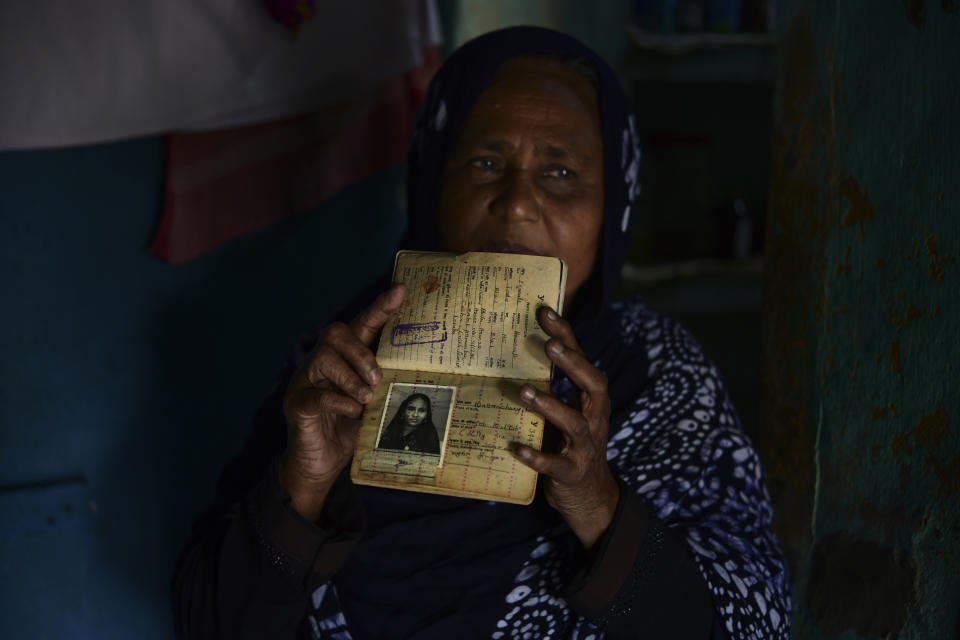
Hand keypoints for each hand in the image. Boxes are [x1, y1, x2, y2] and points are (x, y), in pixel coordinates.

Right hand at [279, 284, 406, 519]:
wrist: (320, 466)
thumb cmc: (350, 430)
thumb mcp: (375, 404)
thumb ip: (388, 386)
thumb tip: (421, 373)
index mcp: (345, 358)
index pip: (363, 326)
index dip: (381, 308)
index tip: (402, 292)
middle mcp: (322, 363)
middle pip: (337, 333)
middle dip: (361, 351)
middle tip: (378, 377)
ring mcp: (305, 381)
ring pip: (324, 358)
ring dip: (351, 377)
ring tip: (367, 398)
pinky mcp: (296, 404)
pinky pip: (316, 394)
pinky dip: (339, 401)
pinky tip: (353, 412)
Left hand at [512, 306, 619, 548]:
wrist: (590, 497)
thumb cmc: (570, 445)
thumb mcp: (566, 412)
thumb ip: (551, 387)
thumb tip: (515, 353)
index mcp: (591, 400)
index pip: (582, 360)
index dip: (568, 335)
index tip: (546, 312)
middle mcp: (594, 419)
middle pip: (593, 386)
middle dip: (573, 364)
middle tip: (549, 345)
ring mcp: (585, 447)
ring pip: (574, 423)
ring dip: (550, 406)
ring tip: (524, 391)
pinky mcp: (572, 473)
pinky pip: (556, 464)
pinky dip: (537, 456)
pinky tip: (517, 448)